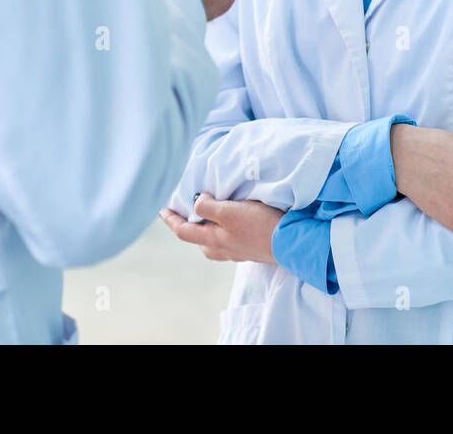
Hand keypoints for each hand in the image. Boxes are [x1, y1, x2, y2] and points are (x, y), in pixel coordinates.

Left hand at [158, 193, 282, 262]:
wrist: (290, 243)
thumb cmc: (258, 226)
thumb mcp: (229, 212)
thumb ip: (208, 207)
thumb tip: (196, 203)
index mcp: (212, 240)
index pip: (184, 231)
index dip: (172, 220)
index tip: (162, 210)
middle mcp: (222, 249)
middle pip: (198, 238)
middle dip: (189, 225)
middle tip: (184, 211)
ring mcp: (238, 250)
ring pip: (214, 240)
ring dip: (207, 227)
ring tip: (207, 214)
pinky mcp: (252, 248)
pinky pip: (230, 239)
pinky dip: (224, 229)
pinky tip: (233, 222)